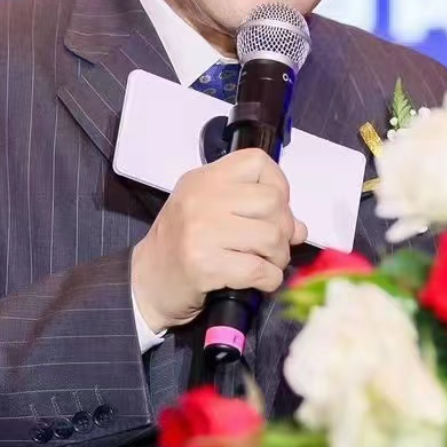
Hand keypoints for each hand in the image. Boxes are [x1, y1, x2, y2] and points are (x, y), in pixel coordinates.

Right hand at [130, 148, 308, 332]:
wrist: (146, 284)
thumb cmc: (181, 246)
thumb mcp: (211, 215)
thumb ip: (253, 212)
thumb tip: (300, 228)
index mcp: (204, 179)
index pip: (257, 162)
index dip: (278, 184)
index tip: (274, 209)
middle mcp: (202, 199)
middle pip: (272, 202)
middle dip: (284, 229)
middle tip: (273, 246)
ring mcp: (201, 231)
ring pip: (271, 237)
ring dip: (278, 257)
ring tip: (266, 264)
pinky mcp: (204, 265)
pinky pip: (259, 270)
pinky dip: (269, 280)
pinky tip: (259, 281)